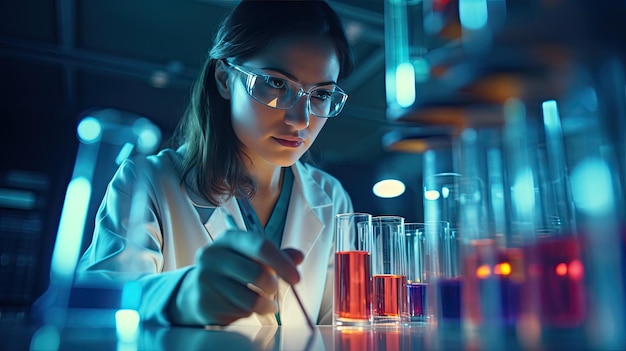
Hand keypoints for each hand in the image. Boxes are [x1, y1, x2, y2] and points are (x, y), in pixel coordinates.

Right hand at [168, 229, 302, 325]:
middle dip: (273, 286)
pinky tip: (244, 306)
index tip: (296, 278)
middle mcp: (213, 254)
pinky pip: (239, 312)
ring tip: (265, 303)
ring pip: (250, 298)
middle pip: (257, 273)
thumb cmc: (231, 271)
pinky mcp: (204, 301)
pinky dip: (249, 313)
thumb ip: (276, 256)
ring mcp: (205, 278)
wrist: (197, 290)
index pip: (260, 245)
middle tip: (275, 290)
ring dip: (265, 304)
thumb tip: (298, 257)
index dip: (282, 263)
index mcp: (229, 238)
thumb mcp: (252, 257)